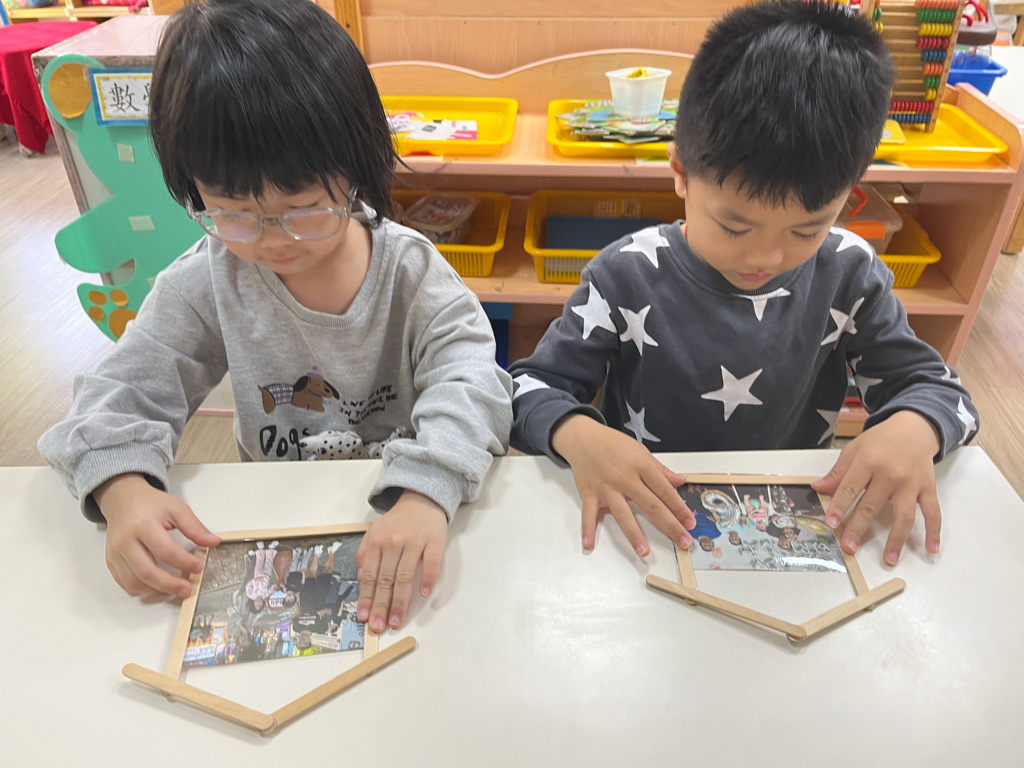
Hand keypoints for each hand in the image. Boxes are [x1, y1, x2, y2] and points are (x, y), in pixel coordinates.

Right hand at [94, 473, 220, 597]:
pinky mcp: (111, 561)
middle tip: (187, 589)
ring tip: (174, 590)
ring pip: (133, 582)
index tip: (199, 567)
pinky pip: (124, 582)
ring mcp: (115, 553)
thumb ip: (194, 526)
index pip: (165, 550)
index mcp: (143, 525)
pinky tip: (157, 587)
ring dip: (155, 590)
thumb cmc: (150, 505)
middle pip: (147, 571)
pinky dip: (141, 589)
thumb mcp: (176, 508)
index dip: (184, 562)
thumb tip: (213, 542)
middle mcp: (125, 541)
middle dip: (169, 584)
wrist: (124, 500)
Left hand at [355, 490, 446, 632]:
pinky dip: (428, 579)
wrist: (421, 500)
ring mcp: (415, 542)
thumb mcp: (374, 532)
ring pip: (405, 576)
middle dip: (381, 606)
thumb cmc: (398, 522)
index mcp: (376, 541)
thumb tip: (359, 580)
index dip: (366, 598)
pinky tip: (424, 594)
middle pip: (386, 580)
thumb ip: (364, 554)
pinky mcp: (434, 541)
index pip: (369, 575)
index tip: (364, 616)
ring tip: (397, 620)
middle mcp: (393, 542)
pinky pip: (431, 564)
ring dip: (401, 601)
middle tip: (379, 626)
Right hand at [551, 414, 694, 555]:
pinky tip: (589, 543)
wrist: (584, 438)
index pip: (665, 491)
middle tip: (683, 541)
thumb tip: (680, 481)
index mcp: (641, 466)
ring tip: (644, 551)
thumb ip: (660, 469)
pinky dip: (587, 529)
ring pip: (623, 514)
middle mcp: (625, 479)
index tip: (690, 523)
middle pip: (651, 505)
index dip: (679, 508)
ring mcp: (607, 488)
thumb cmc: (613, 444)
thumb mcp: (640, 451)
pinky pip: (588, 514)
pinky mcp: (590, 494)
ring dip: (634, 534)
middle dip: (670, 525)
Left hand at [812, 410, 941, 565]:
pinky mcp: (927, 489)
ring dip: (896, 540)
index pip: (850, 488)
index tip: (831, 523)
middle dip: (859, 528)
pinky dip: (934, 532)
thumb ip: (838, 472)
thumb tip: (818, 488)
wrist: (914, 428)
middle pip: (872, 506)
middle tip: (849, 548)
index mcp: (868, 461)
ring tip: (889, 560)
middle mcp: (890, 474)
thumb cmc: (881, 439)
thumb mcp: (854, 449)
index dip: (839, 507)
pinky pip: (933, 513)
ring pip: (904, 515)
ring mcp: (911, 483)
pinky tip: (930, 549)